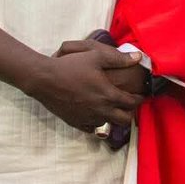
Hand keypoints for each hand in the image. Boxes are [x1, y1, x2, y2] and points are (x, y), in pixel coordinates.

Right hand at [26, 43, 144, 131]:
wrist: (44, 79)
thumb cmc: (71, 66)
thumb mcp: (97, 56)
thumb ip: (120, 58)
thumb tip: (138, 57)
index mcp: (108, 95)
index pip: (132, 103)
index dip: (139, 98)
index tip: (141, 94)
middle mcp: (99, 110)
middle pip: (124, 120)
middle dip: (129, 112)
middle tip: (128, 103)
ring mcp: (86, 118)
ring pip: (108, 124)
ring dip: (113, 116)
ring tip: (112, 106)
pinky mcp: (74, 122)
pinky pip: (91, 128)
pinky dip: (97, 121)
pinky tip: (96, 111)